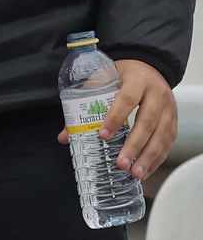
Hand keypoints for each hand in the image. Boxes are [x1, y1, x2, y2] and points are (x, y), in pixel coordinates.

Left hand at [56, 59, 176, 180]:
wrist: (148, 66)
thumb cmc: (120, 75)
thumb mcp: (102, 80)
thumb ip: (85, 103)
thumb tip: (65, 135)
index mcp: (138, 80)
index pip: (127, 99)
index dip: (115, 118)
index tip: (103, 136)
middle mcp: (158, 94)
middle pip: (148, 122)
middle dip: (134, 145)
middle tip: (121, 163)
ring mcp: (169, 109)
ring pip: (162, 136)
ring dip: (148, 157)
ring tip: (134, 173)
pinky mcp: (174, 121)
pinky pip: (168, 143)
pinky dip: (157, 159)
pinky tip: (146, 171)